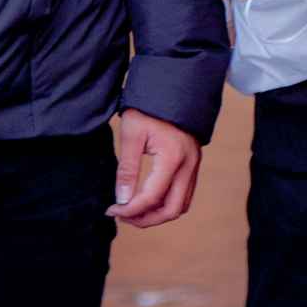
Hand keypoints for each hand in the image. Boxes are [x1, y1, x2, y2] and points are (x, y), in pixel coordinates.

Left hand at [106, 109, 200, 228]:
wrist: (173, 87)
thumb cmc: (149, 107)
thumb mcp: (131, 134)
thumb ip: (127, 169)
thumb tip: (122, 200)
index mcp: (172, 157)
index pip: (152, 196)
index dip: (130, 209)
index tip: (112, 210)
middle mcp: (188, 166)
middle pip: (171, 209)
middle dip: (146, 219)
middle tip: (122, 216)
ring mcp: (194, 166)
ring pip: (180, 205)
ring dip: (157, 214)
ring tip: (133, 211)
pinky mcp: (193, 164)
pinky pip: (184, 194)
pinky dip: (166, 203)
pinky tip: (147, 200)